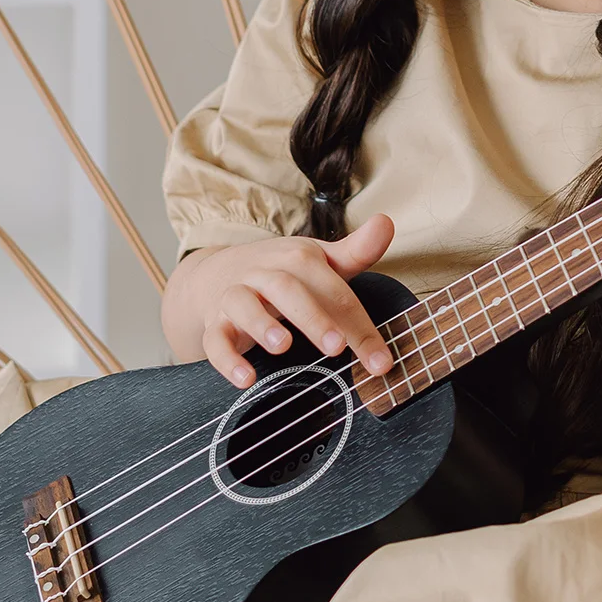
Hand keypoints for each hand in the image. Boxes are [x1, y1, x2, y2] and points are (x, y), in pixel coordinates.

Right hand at [165, 213, 396, 387]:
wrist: (218, 274)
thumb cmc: (283, 274)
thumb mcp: (319, 261)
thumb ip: (356, 252)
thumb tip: (387, 223)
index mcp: (297, 259)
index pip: (333, 289)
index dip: (360, 325)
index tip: (381, 361)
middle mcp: (265, 274)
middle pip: (287, 288)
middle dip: (313, 317)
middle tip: (337, 347)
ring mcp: (236, 297)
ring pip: (244, 305)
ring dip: (262, 325)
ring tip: (283, 346)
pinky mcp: (214, 323)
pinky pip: (214, 339)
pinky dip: (226, 358)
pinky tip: (244, 378)